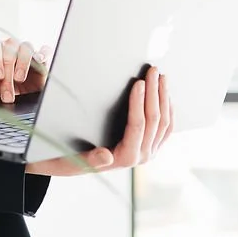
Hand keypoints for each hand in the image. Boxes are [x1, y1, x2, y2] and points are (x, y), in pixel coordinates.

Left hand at [0, 37, 52, 104]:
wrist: (25, 91)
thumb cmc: (7, 86)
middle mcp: (11, 47)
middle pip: (9, 52)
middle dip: (8, 73)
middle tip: (7, 93)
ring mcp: (27, 50)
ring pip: (26, 48)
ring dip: (22, 63)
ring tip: (19, 79)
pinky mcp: (42, 56)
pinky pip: (45, 50)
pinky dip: (43, 54)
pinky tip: (40, 62)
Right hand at [24, 65, 173, 177]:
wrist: (72, 165)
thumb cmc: (69, 158)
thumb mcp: (72, 159)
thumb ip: (90, 159)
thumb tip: (106, 156)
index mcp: (124, 158)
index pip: (136, 126)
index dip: (138, 103)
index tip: (138, 82)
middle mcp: (140, 157)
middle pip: (153, 121)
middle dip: (154, 93)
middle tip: (152, 71)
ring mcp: (148, 152)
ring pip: (164, 122)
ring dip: (163, 97)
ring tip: (161, 77)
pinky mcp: (151, 147)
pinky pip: (166, 128)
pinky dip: (168, 109)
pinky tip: (165, 94)